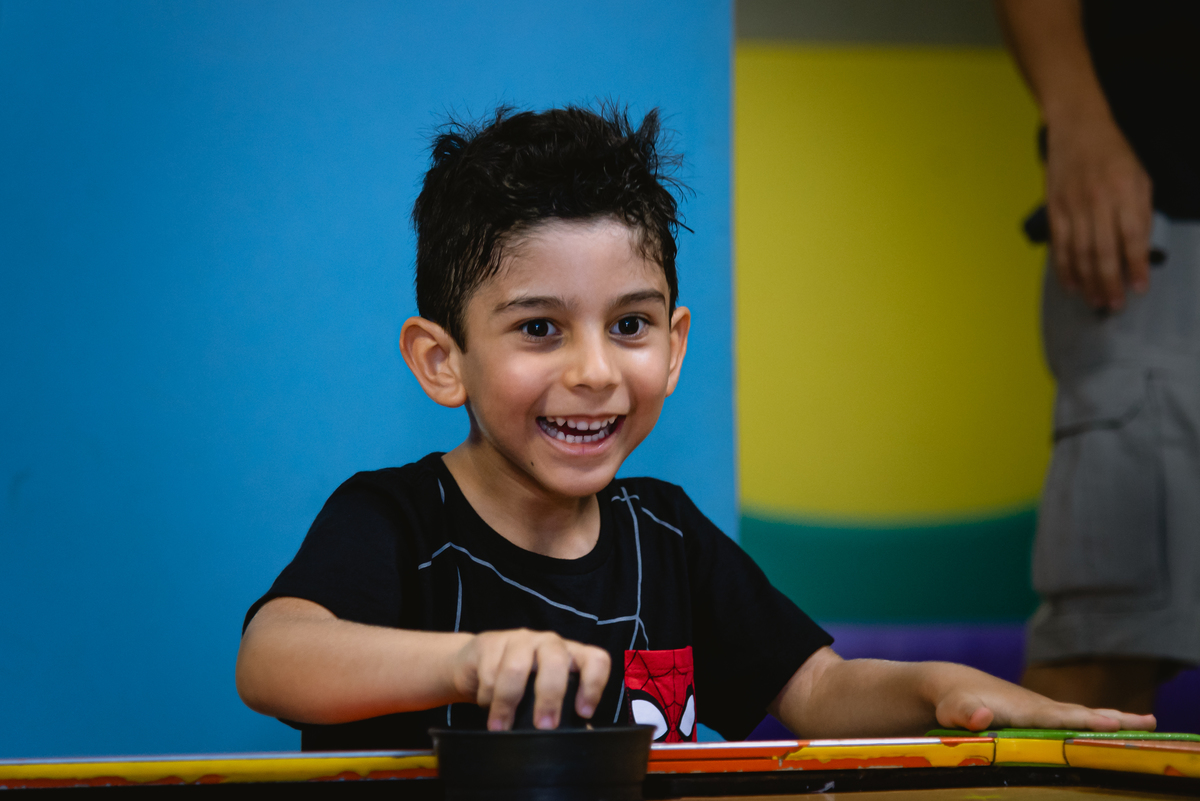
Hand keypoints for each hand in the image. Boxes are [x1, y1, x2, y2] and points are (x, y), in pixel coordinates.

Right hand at [451, 628, 610, 730]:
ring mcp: (520, 639)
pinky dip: (487, 697)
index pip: (595, 659)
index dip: (594, 684)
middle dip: (550, 696)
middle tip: (543, 725)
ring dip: (508, 702)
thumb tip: (581, 738)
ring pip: (517, 667)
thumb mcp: (543, 695)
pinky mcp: (491, 642)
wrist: (474, 662)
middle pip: (556, 660)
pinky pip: (490, 672)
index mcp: (570, 655)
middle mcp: (549, 642)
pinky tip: (487, 706)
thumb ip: (563, 712)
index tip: (583, 713)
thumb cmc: (519, 683)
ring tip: (502, 727)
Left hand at [933, 666, 1155, 731]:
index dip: (1085, 723)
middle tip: (1151, 722)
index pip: (1061, 718)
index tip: (1113, 726)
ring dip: (1113, 720)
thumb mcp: (954, 709)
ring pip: (1081, 716)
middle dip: (1114, 720)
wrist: (953, 685)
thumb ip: (965, 714)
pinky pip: (1073, 722)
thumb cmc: (953, 701)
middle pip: (1081, 715)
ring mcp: (1043, 712)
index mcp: (1025, 710)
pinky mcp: (1041, 717)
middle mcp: (1040, 708)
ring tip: (1148, 723)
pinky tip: (1112, 730)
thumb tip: (982, 717)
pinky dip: (1096, 724)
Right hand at [1045, 111, 1152, 310]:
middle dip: (1109, 281)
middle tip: (1114, 304)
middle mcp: (1098, 201)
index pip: (1133, 236)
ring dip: (1087, 280)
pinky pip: (1059, 245)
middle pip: (1103, 250)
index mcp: (1126, 192)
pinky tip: (1071, 285)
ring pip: (1080, 252)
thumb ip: (1141, 212)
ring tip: (1094, 301)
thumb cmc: (1115, 154)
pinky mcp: (1055, 209)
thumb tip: (1138, 249)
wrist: (1077, 128)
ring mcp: (1073, 206)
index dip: (1136, 265)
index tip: (1140, 288)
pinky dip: (1064, 268)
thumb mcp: (1140, 178)